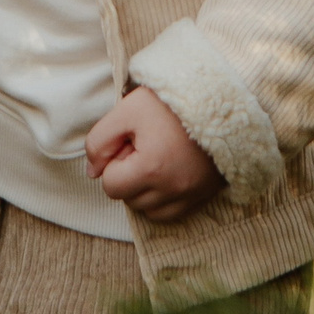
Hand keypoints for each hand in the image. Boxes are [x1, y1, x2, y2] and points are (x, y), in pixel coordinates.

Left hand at [84, 87, 225, 222]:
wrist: (220, 100)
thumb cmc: (170, 102)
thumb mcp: (127, 110)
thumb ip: (99, 141)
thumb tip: (93, 172)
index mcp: (151, 168)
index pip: (110, 186)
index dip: (113, 162)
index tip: (129, 142)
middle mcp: (172, 189)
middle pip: (129, 200)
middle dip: (129, 176)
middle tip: (144, 147)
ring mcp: (190, 195)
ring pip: (148, 209)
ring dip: (144, 189)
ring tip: (157, 158)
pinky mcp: (203, 196)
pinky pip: (171, 213)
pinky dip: (163, 198)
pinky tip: (168, 172)